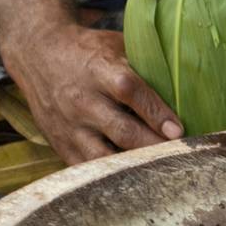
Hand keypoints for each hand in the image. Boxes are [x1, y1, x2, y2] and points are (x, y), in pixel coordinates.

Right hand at [2, 24, 182, 164]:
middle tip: (180, 155)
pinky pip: (86, 167)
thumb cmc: (89, 51)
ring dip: (133, 166)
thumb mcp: (115, 45)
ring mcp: (69, 126)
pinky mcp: (60, 144)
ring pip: (102, 155)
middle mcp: (82, 100)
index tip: (179, 130)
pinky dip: (110, 175)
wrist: (38, 54)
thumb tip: (187, 82)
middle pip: (120, 129)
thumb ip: (145, 64)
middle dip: (153, 146)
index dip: (156, 112)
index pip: (130, 91)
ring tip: (160, 172)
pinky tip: (134, 179)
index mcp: (99, 69)